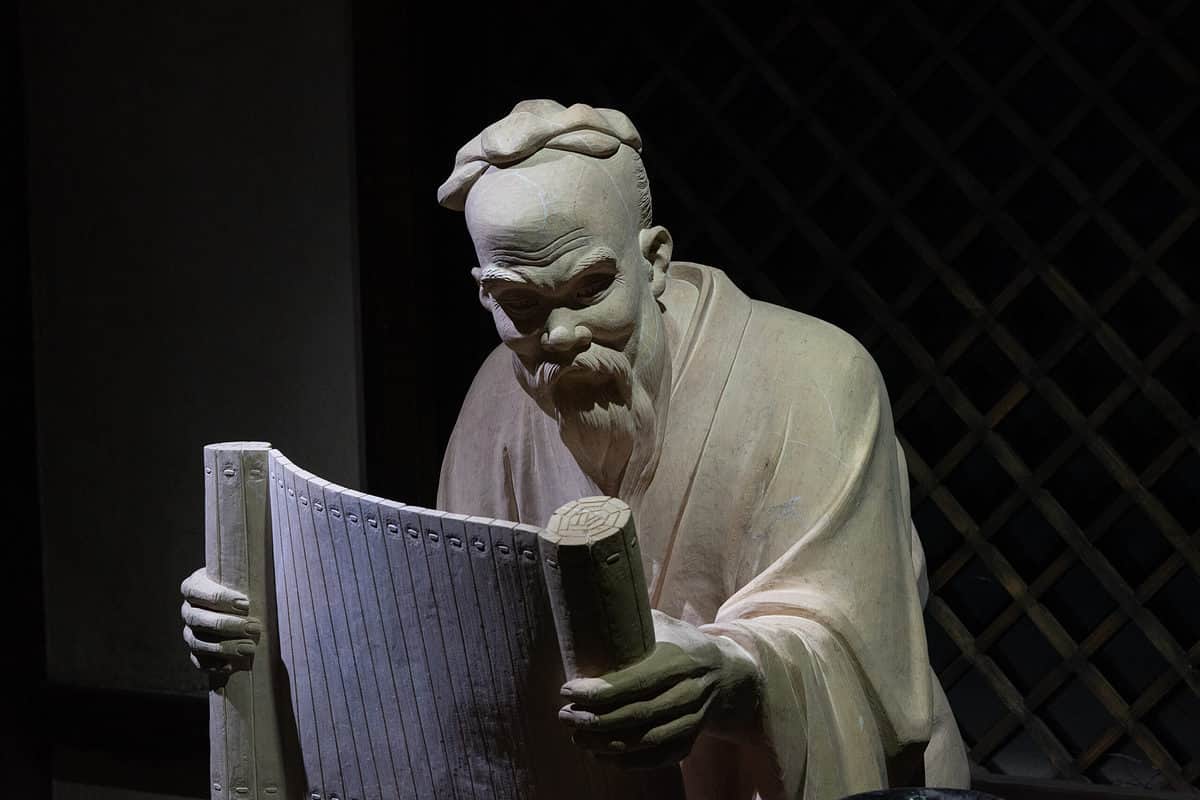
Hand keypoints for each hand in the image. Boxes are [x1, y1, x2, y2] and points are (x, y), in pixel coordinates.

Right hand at [180, 567, 259, 672]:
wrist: (237, 605)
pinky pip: (199, 661)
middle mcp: (188, 610)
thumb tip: (269, 573)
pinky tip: (230, 666)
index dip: (220, 598)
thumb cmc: (243, 586)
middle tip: (254, 627)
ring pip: (197, 642)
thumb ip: (249, 574)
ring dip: (224, 647)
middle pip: (199, 619)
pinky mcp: (196, 651)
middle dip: (227, 625)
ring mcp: (190, 632)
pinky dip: (213, 665)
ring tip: (249, 648)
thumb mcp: (243, 575)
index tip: (246, 604)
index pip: (197, 591)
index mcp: (193, 587)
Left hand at [558, 609, 760, 768]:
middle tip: (565, 715)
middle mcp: (691, 690)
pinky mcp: (693, 738)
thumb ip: (632, 622)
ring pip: (649, 740)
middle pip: (639, 713)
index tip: (568, 689)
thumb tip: (586, 610)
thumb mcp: (665, 625)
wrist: (729, 673)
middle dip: (596, 719)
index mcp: (680, 658)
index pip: (637, 680)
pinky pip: (661, 756)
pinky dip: (630, 762)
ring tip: (577, 736)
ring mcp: (695, 718)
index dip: (601, 690)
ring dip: (608, 744)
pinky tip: (601, 755)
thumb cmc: (681, 644)